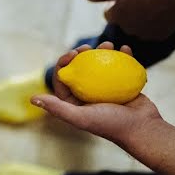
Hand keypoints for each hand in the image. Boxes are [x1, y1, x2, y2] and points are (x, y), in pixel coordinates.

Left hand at [34, 42, 162, 142]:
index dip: (64, 63)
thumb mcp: (81, 117)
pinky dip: (124, 56)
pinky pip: (122, 67)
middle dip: (83, 54)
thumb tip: (32, 99)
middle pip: (82, 69)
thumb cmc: (111, 125)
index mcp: (75, 103)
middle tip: (88, 46)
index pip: (64, 78)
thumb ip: (57, 108)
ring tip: (109, 45)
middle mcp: (89, 96)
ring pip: (102, 65)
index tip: (74, 53)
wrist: (143, 129)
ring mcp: (107, 90)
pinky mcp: (124, 86)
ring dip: (104, 52)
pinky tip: (126, 48)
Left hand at [85, 0, 174, 39]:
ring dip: (141, 17)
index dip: (115, 4)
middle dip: (128, 11)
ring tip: (152, 3)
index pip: (109, 13)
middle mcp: (127, 29)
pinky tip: (162, 12)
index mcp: (117, 16)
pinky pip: (153, 29)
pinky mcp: (158, 36)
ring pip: (138, 25)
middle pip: (123, 20)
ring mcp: (143, 34)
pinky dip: (155, 22)